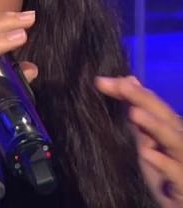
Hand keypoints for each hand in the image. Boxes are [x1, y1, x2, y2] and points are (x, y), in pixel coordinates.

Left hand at [95, 75, 182, 206]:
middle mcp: (180, 142)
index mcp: (170, 129)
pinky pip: (178, 174)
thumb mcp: (146, 139)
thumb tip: (128, 80)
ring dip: (155, 126)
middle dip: (144, 99)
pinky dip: (164, 164)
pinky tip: (147, 153)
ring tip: (134, 113)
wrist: (179, 202)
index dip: (130, 91)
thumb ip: (137, 113)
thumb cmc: (163, 172)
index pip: (151, 104)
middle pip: (164, 116)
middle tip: (122, 86)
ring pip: (175, 141)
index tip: (102, 82)